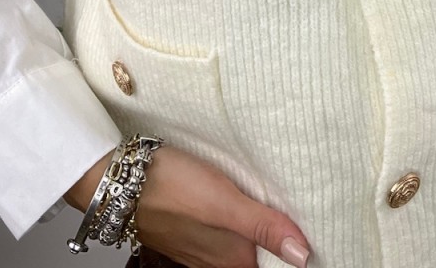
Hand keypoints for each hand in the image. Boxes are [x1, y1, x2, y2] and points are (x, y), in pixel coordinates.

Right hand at [65, 144, 310, 267]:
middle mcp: (219, 259)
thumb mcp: (224, 203)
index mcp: (232, 260)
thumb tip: (303, 255)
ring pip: (243, 243)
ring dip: (261, 228)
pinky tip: (246, 198)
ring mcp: (203, 243)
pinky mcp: (192, 225)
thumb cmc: (169, 187)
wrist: (121, 176)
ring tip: (281, 206)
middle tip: (301, 215)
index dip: (292, 255)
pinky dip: (240, 218)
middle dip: (280, 241)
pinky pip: (225, 230)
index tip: (314, 236)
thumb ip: (264, 227)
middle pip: (260, 258)